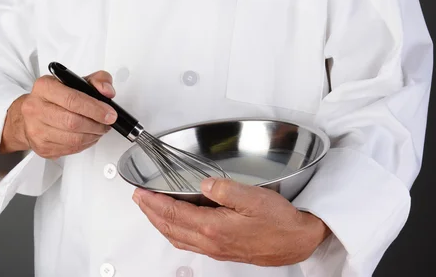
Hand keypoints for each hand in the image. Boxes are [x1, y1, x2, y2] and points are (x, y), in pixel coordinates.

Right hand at [0, 70, 116, 157]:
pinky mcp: (42, 147)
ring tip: (99, 129)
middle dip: (97, 125)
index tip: (110, 114)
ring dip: (93, 136)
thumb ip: (97, 80)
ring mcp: (36, 130)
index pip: (73, 100)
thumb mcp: (76, 81)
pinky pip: (70, 149)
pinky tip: (88, 136)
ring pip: (73, 139)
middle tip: (107, 123)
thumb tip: (107, 91)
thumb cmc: (55, 97)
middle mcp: (36, 108)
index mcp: (44, 87)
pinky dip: (85, 144)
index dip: (95, 109)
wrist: (29, 114)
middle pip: (73, 122)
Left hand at [132, 178, 330, 265]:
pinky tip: (175, 226)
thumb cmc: (280, 222)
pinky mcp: (222, 251)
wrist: (296, 242)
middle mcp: (211, 241)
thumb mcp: (255, 198)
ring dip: (160, 223)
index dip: (154, 202)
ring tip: (151, 210)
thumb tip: (205, 184)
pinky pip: (188, 243)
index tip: (141, 193)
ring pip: (177, 237)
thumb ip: (226, 189)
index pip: (174, 213)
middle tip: (139, 199)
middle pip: (170, 227)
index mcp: (214, 227)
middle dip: (151, 212)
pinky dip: (174, 232)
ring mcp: (215, 249)